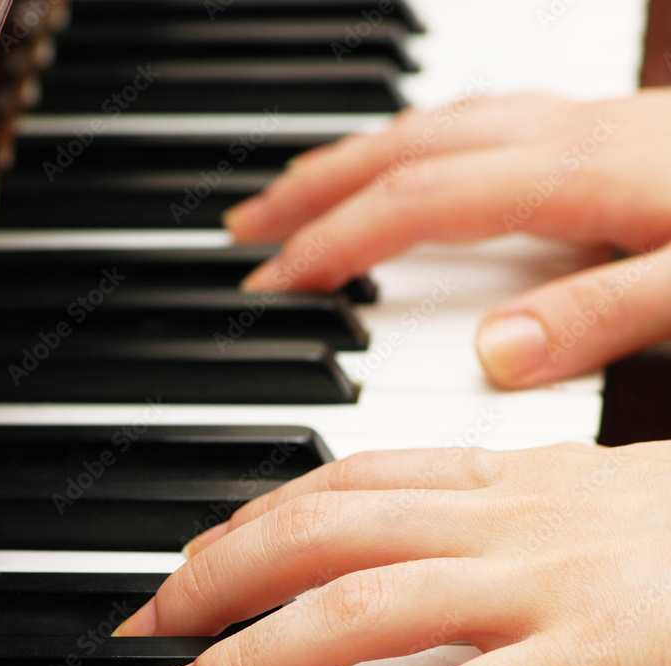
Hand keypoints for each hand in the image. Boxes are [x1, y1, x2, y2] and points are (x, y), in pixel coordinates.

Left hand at [115, 442, 670, 665]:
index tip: (205, 550)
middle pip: (327, 527)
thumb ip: (510, 508)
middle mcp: (512, 518)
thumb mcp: (593, 493)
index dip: (261, 513)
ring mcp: (544, 585)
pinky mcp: (586, 662)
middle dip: (223, 570)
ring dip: (257, 648)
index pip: (353, 478)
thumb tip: (434, 534)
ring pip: (361, 604)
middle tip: (153, 619)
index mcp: (514, 476)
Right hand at [225, 90, 670, 387]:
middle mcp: (563, 138)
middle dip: (314, 188)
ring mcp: (577, 126)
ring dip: (354, 158)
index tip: (272, 279)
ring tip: (297, 193)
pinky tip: (408, 171)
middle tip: (246, 226)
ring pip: (434, 127)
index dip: (335, 240)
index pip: (419, 203)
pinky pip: (476, 125)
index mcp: (577, 178)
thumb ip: (601, 317)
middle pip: (405, 148)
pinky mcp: (596, 131)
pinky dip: (417, 148)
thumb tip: (495, 356)